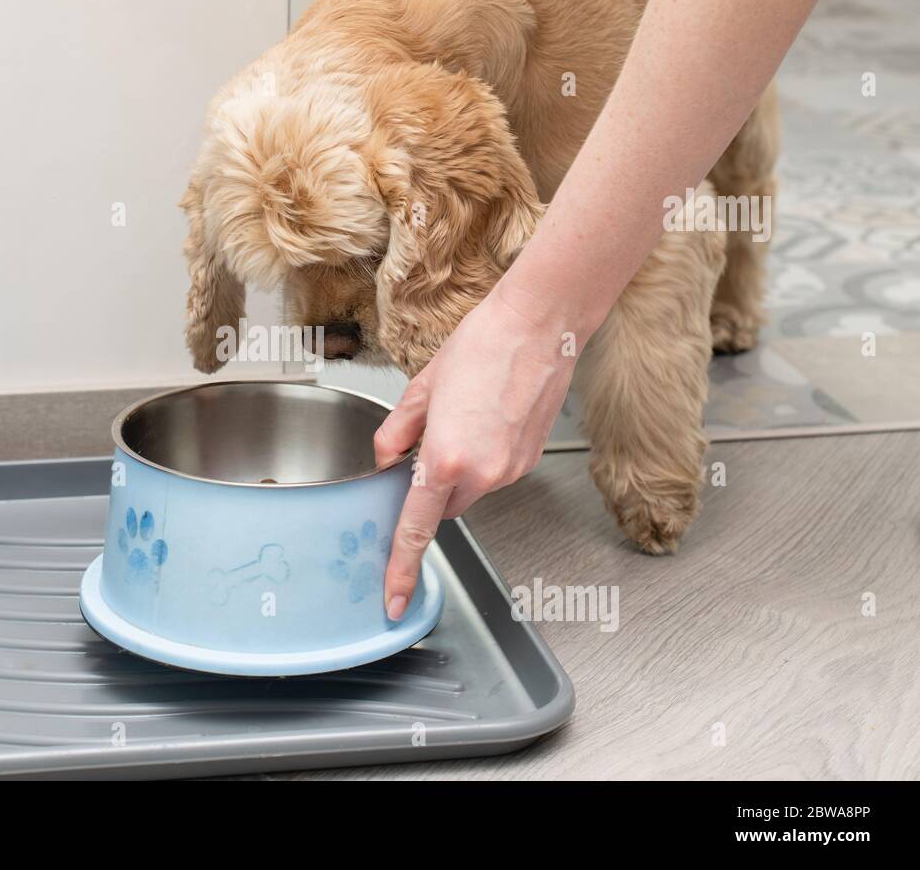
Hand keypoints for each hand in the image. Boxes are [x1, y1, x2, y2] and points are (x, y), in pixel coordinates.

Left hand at [373, 285, 578, 619]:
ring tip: (464, 416)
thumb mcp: (421, 389)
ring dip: (457, 469)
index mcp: (445, 458)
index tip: (394, 600)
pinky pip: (493, 474)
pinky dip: (482, 457)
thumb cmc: (482, 345)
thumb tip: (385, 461)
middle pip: (442, 507)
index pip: (416, 528)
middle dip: (429, 485)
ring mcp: (511, 471)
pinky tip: (486, 417)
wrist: (540, 326)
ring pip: (469, 491)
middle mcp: (482, 474)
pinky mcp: (529, 462)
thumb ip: (395, 433)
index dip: (401, 567)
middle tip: (427, 440)